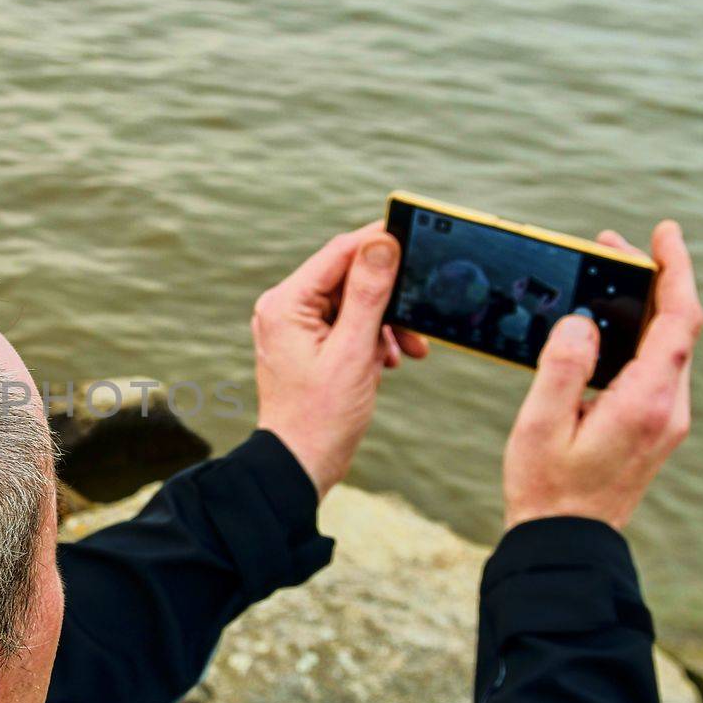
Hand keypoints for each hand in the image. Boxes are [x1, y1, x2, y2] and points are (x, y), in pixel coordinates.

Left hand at [253, 227, 427, 495]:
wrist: (300, 464)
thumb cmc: (321, 416)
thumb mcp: (353, 352)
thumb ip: (368, 294)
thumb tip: (382, 243)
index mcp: (286, 303)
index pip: (338, 253)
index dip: (379, 243)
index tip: (417, 238)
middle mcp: (284, 308)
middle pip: (348, 278)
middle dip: (387, 299)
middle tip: (417, 319)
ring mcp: (295, 326)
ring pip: (354, 303)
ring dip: (385, 324)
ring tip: (404, 352)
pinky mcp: (309, 343)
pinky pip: (348, 325)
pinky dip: (372, 339)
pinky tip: (387, 362)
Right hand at [503, 222, 702, 528]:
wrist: (566, 543)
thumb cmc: (547, 489)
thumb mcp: (541, 424)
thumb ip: (561, 366)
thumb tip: (580, 321)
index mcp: (646, 401)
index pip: (679, 320)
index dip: (676, 269)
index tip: (663, 233)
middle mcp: (668, 408)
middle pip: (677, 326)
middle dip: (651, 279)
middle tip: (610, 247)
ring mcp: (665, 419)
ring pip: (668, 346)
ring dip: (643, 307)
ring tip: (603, 280)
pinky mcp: (654, 427)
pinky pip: (656, 367)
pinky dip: (637, 336)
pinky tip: (604, 329)